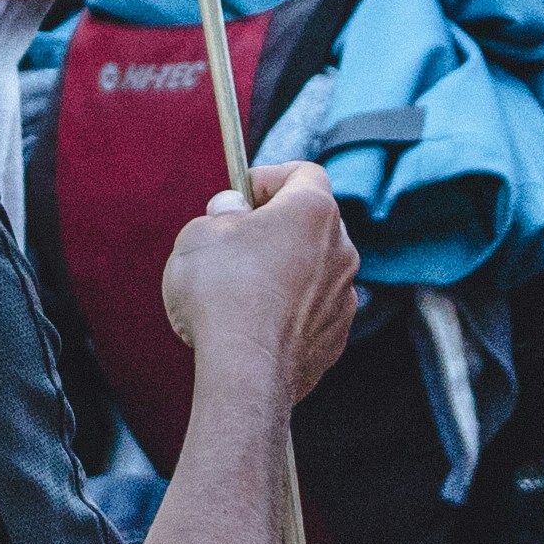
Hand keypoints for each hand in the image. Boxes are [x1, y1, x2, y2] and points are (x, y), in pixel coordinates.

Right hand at [164, 161, 358, 398]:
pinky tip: (255, 324)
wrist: (245, 371)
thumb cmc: (222, 293)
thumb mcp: (200, 234)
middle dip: (274, 227)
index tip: (240, 196)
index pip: (303, 173)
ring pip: (313, 269)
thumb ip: (221, 214)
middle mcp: (340, 249)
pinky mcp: (336, 337)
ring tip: (240, 290)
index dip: (269, 178)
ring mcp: (343, 296)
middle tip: (233, 242)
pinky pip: (312, 310)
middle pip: (310, 223)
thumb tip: (233, 213)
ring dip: (283, 270)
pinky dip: (289, 310)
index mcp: (313, 211)